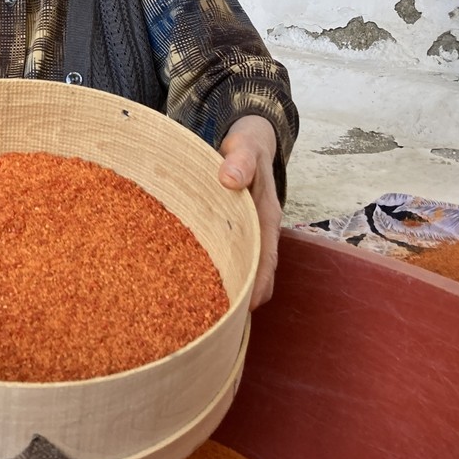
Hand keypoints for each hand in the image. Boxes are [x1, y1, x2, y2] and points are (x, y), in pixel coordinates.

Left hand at [217, 114, 281, 309]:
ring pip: (239, 263)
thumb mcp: (246, 147)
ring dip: (227, 283)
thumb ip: (241, 161)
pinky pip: (224, 251)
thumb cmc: (247, 144)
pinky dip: (215, 266)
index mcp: (267, 216)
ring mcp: (244, 229)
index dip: (258, 285)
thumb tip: (230, 179)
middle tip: (217, 320)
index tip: (245, 308)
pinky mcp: (228, 226)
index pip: (266, 259)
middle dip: (240, 295)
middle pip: (253, 269)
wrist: (247, 138)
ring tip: (202, 309)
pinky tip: (191, 277)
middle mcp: (258, 229)